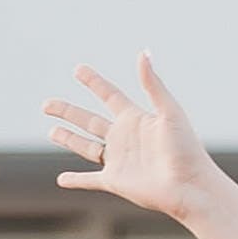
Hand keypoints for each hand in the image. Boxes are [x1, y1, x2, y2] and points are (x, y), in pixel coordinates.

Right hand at [41, 56, 237, 238]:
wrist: (191, 186)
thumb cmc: (186, 149)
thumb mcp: (169, 111)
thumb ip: (152, 84)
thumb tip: (143, 52)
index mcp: (136, 118)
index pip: (109, 95)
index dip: (94, 82)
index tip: (78, 69)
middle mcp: (125, 138)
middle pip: (89, 120)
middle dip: (68, 111)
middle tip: (46, 104)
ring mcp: (119, 160)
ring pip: (86, 147)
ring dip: (68, 139)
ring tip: (51, 131)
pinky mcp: (115, 181)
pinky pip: (90, 180)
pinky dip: (75, 180)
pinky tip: (61, 180)